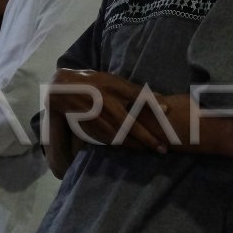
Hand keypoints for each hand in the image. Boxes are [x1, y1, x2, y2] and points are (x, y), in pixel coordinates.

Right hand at [46, 69, 169, 152]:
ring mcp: (97, 118)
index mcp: (113, 91)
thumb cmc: (96, 83)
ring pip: (120, 136)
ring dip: (136, 145)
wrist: (65, 90)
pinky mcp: (91, 128)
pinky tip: (132, 148)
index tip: (167, 115)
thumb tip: (163, 101)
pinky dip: (122, 145)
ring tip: (150, 150)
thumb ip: (138, 92)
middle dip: (147, 139)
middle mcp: (106, 105)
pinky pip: (109, 140)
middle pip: (130, 126)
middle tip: (162, 149)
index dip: (152, 107)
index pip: (137, 100)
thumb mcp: (116, 81)